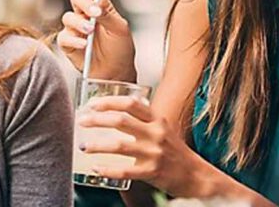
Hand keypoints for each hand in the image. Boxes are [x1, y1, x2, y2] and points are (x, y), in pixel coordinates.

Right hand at [57, 0, 135, 80]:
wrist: (116, 74)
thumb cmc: (120, 51)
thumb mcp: (120, 29)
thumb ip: (108, 13)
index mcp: (99, 7)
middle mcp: (85, 15)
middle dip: (85, 3)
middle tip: (95, 12)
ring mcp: (75, 29)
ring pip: (67, 17)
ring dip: (79, 23)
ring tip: (90, 31)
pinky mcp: (67, 43)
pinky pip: (64, 37)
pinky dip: (74, 40)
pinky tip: (84, 44)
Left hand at [77, 96, 204, 196]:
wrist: (196, 176)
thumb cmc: (175, 151)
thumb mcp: (162, 129)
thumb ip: (142, 119)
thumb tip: (114, 110)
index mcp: (156, 120)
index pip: (130, 104)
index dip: (109, 101)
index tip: (92, 104)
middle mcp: (155, 134)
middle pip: (120, 121)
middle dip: (96, 120)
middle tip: (82, 121)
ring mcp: (154, 153)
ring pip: (119, 145)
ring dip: (97, 145)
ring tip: (84, 146)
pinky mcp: (152, 172)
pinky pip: (125, 171)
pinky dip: (108, 170)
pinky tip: (97, 168)